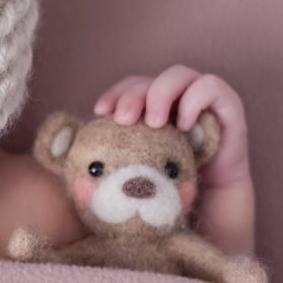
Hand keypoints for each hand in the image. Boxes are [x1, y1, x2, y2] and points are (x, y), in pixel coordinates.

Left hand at [93, 65, 255, 255]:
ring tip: (151, 122)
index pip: (130, 86)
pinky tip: (181, 125)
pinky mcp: (228, 109)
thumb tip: (54, 147)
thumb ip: (104, 153)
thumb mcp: (130, 168)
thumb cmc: (166, 187)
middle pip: (151, 79)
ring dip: (161, 93)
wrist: (211, 208)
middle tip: (123, 120)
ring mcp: (202, 101)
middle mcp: (175, 99)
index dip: (115, 92)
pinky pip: (213, 88)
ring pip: (180, 75)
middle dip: (133, 94)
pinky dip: (195, 99)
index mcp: (152, 107)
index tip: (99, 112)